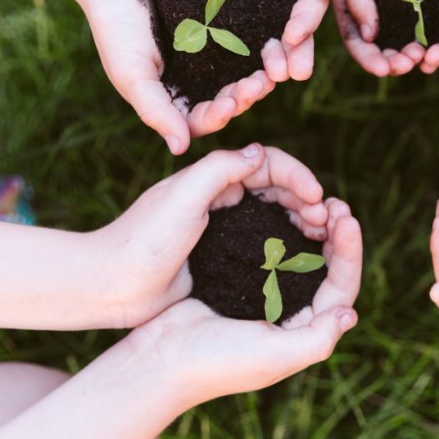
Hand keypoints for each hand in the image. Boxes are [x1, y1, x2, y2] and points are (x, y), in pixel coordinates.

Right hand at [83, 0, 329, 153]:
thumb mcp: (132, 73)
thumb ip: (156, 111)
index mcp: (173, 100)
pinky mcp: (223, 30)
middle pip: (226, 102)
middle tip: (258, 86)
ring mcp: (211, 58)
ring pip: (240, 76)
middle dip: (243, 98)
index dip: (216, 117)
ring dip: (255, 79)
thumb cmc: (115, 26)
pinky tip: (272, 45)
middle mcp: (196, 83)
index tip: (229, 107)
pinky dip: (259, 50)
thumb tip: (180, 150)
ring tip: (268, 73)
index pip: (200, 121)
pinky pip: (246, 46)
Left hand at [94, 143, 337, 327]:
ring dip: (302, 221)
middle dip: (306, 199)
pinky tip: (303, 259)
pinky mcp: (221, 255)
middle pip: (277, 188)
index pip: (267, 164)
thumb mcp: (183, 196)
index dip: (297, 176)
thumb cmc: (143, 239)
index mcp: (212, 176)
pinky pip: (264, 244)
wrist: (112, 285)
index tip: (317, 198)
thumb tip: (261, 153)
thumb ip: (220, 169)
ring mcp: (222, 226)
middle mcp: (219, 197)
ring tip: (322, 238)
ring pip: (274, 215)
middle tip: (327, 221)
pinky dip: (288, 245)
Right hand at [131, 198, 361, 405]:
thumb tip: (350, 314)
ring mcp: (269, 295)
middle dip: (337, 234)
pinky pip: (275, 248)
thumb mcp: (273, 356)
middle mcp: (293, 313)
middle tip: (336, 204)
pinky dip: (285, 227)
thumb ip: (316, 340)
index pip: (341, 287)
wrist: (160, 357)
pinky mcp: (245, 279)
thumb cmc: (217, 363)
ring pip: (305, 254)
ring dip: (315, 227)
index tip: (347, 219)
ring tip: (318, 202)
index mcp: (305, 330)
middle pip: (328, 267)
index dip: (350, 252)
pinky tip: (285, 208)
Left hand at [185, 0, 329, 135]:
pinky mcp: (219, 10)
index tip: (293, 37)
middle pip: (292, 25)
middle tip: (294, 75)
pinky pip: (235, 38)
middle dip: (296, 51)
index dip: (307, 21)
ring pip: (266, 37)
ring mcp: (246, 0)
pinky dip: (242, 59)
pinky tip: (242, 76)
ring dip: (273, 59)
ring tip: (271, 80)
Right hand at [334, 0, 426, 75]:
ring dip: (416, 55)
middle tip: (409, 63)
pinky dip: (435, 40)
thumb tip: (370, 36)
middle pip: (384, 50)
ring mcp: (403, 12)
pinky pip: (432, 27)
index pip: (359, 43)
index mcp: (355, 10)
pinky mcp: (428, 3)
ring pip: (408, 43)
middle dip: (395, 62)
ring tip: (425, 58)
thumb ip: (358, 0)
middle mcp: (379, 16)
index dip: (370, 60)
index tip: (383, 69)